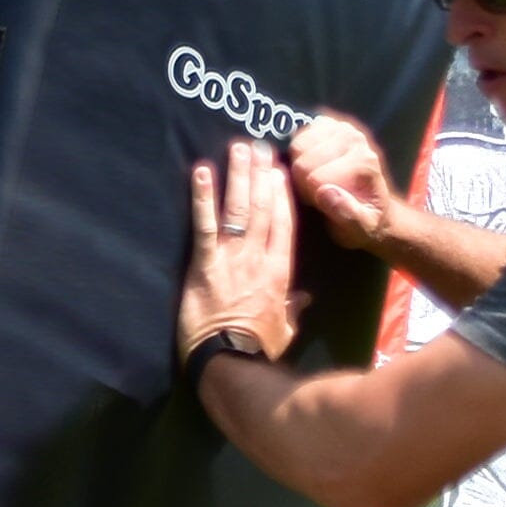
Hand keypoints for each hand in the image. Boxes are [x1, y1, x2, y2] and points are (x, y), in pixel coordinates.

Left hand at [177, 140, 305, 369]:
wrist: (230, 361)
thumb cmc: (258, 349)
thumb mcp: (284, 330)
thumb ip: (293, 309)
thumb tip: (304, 299)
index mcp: (279, 271)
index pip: (284, 224)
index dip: (282, 195)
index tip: (280, 171)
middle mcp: (258, 257)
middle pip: (263, 208)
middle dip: (261, 174)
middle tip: (259, 145)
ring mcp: (231, 258)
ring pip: (238, 208)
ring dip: (238, 175)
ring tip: (238, 147)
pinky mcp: (204, 264)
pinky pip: (204, 224)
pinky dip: (203, 196)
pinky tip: (202, 171)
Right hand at [286, 114, 400, 249]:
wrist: (374, 205)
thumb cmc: (364, 221)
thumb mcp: (361, 229)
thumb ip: (347, 214)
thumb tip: (325, 192)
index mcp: (362, 164)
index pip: (314, 178)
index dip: (311, 196)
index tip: (322, 203)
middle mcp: (354, 139)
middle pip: (303, 161)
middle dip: (303, 181)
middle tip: (318, 191)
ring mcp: (342, 128)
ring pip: (298, 145)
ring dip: (300, 165)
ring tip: (316, 178)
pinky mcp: (330, 124)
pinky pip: (300, 134)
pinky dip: (300, 151)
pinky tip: (313, 163)